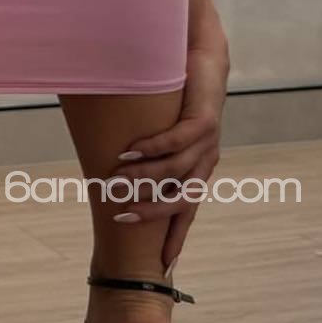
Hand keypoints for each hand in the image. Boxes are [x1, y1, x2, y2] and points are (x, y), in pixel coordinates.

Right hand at [108, 10, 228, 267]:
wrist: (203, 58)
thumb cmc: (178, 97)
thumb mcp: (164, 131)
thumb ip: (147, 155)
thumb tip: (113, 171)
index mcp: (198, 169)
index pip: (187, 210)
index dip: (175, 236)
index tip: (163, 264)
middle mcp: (206, 160)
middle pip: (182, 200)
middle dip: (152, 213)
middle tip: (122, 217)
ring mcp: (208, 142)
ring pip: (175, 171)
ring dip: (143, 177)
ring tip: (116, 177)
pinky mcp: (204, 120)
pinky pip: (176, 140)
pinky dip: (152, 148)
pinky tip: (130, 150)